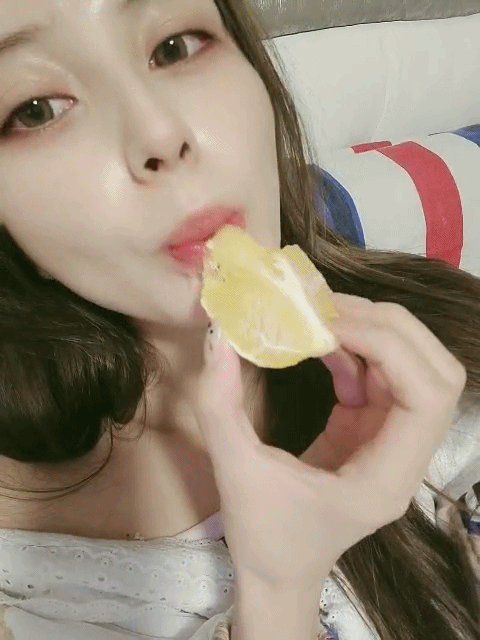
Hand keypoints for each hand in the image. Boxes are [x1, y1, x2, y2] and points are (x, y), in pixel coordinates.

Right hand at [193, 293, 466, 589]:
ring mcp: (393, 443)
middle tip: (331, 309)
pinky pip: (383, 377)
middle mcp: (404, 459)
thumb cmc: (263, 535)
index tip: (329, 326)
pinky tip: (324, 347)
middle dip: (389, 330)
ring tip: (323, 317)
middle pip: (436, 374)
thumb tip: (219, 337)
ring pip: (414, 369)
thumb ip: (220, 403)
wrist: (277, 572)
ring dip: (373, 334)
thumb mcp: (234, 470)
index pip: (426, 398)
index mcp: (385, 479)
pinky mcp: (374, 431)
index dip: (388, 347)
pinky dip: (358, 351)